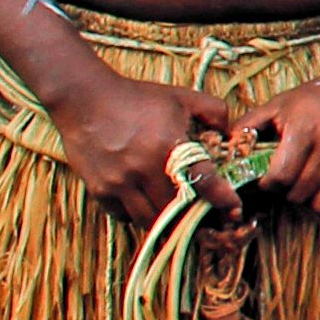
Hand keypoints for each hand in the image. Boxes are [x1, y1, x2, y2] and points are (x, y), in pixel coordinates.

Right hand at [58, 68, 230, 223]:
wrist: (84, 97)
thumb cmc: (136, 98)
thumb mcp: (180, 97)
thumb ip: (214, 111)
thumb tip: (232, 134)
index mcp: (168, 146)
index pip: (203, 181)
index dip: (222, 199)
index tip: (234, 210)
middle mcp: (144, 169)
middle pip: (177, 210)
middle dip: (195, 217)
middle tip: (207, 220)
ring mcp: (119, 183)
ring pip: (150, 220)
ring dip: (167, 222)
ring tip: (179, 219)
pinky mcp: (100, 191)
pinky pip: (126, 217)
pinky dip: (140, 216)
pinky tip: (149, 206)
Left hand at [235, 43, 319, 223]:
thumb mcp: (283, 102)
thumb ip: (252, 123)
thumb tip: (228, 144)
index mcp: (305, 130)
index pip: (279, 177)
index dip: (269, 184)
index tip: (269, 179)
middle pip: (299, 194)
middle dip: (288, 192)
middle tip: (290, 181)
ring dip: (311, 201)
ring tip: (310, 186)